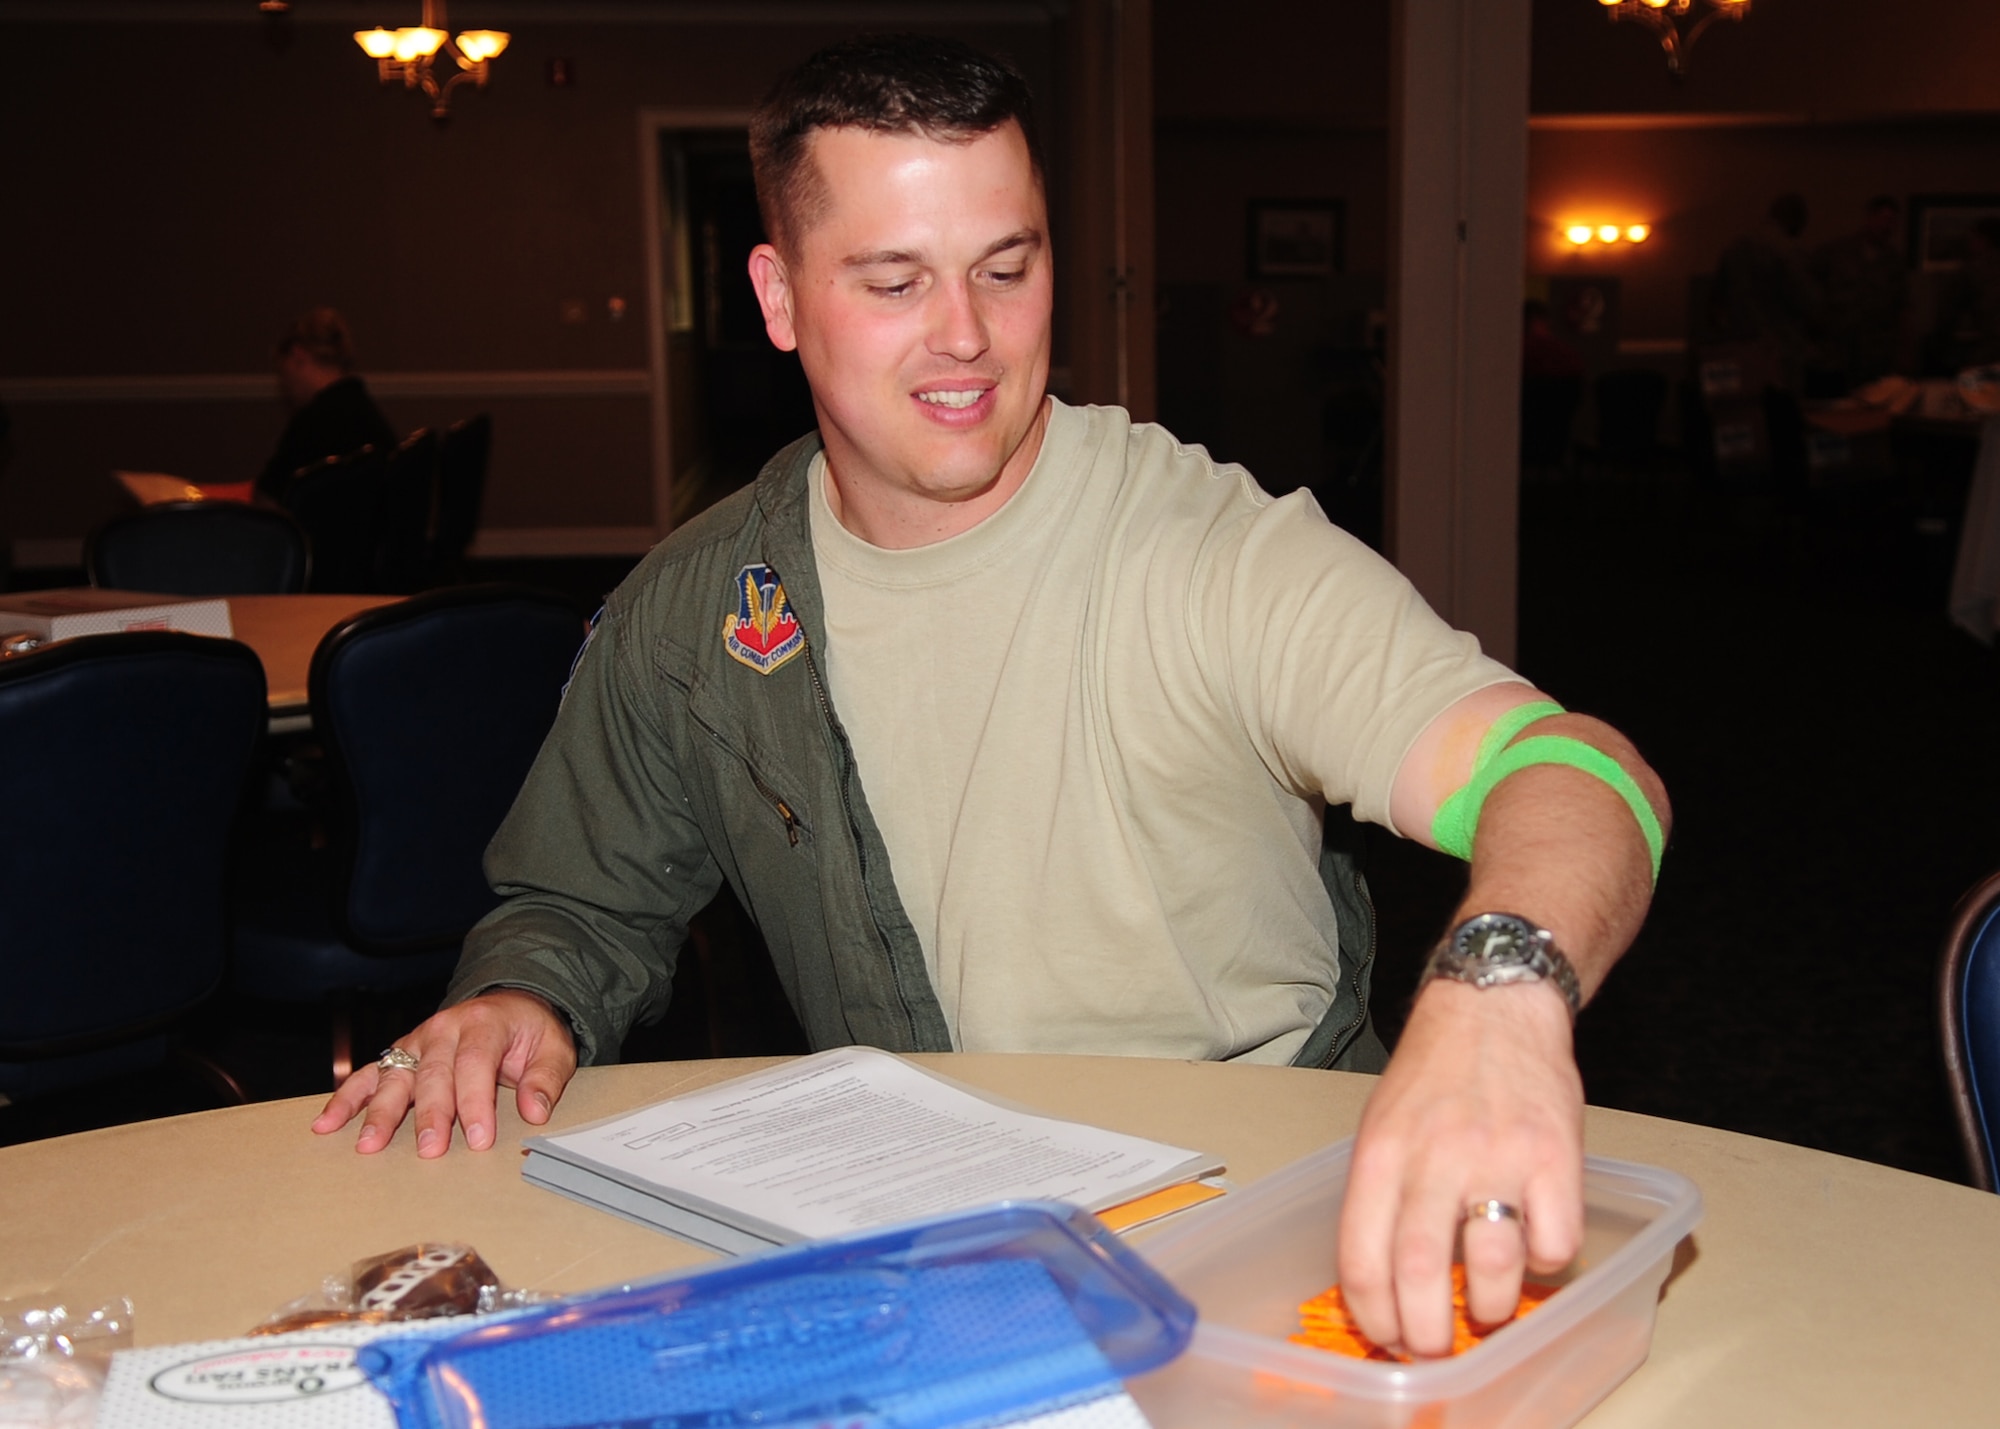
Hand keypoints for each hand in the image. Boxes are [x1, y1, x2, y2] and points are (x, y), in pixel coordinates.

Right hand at [310, 990, 576, 1156]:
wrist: (510, 1004)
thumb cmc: (529, 1032)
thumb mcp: (554, 1047)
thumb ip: (545, 1079)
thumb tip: (535, 1112)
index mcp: (484, 1024)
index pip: (475, 1064)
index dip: (475, 1103)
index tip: (478, 1140)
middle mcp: (445, 1029)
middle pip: (433, 1074)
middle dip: (430, 1114)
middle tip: (429, 1151)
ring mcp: (418, 1041)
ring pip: (395, 1076)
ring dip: (380, 1112)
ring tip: (368, 1145)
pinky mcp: (401, 1054)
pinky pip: (370, 1075)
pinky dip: (347, 1099)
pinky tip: (326, 1124)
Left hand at [1335, 978, 1583, 1356]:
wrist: (1493, 1007)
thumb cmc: (1433, 1074)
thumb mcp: (1382, 1125)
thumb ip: (1380, 1195)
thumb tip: (1382, 1282)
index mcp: (1380, 1154)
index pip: (1361, 1255)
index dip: (1373, 1313)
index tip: (1385, 1336)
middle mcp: (1433, 1157)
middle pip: (1419, 1271)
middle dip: (1426, 1332)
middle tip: (1436, 1347)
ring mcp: (1497, 1157)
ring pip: (1493, 1269)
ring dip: (1491, 1307)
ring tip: (1489, 1307)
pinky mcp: (1556, 1157)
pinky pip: (1555, 1243)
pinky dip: (1547, 1263)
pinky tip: (1536, 1244)